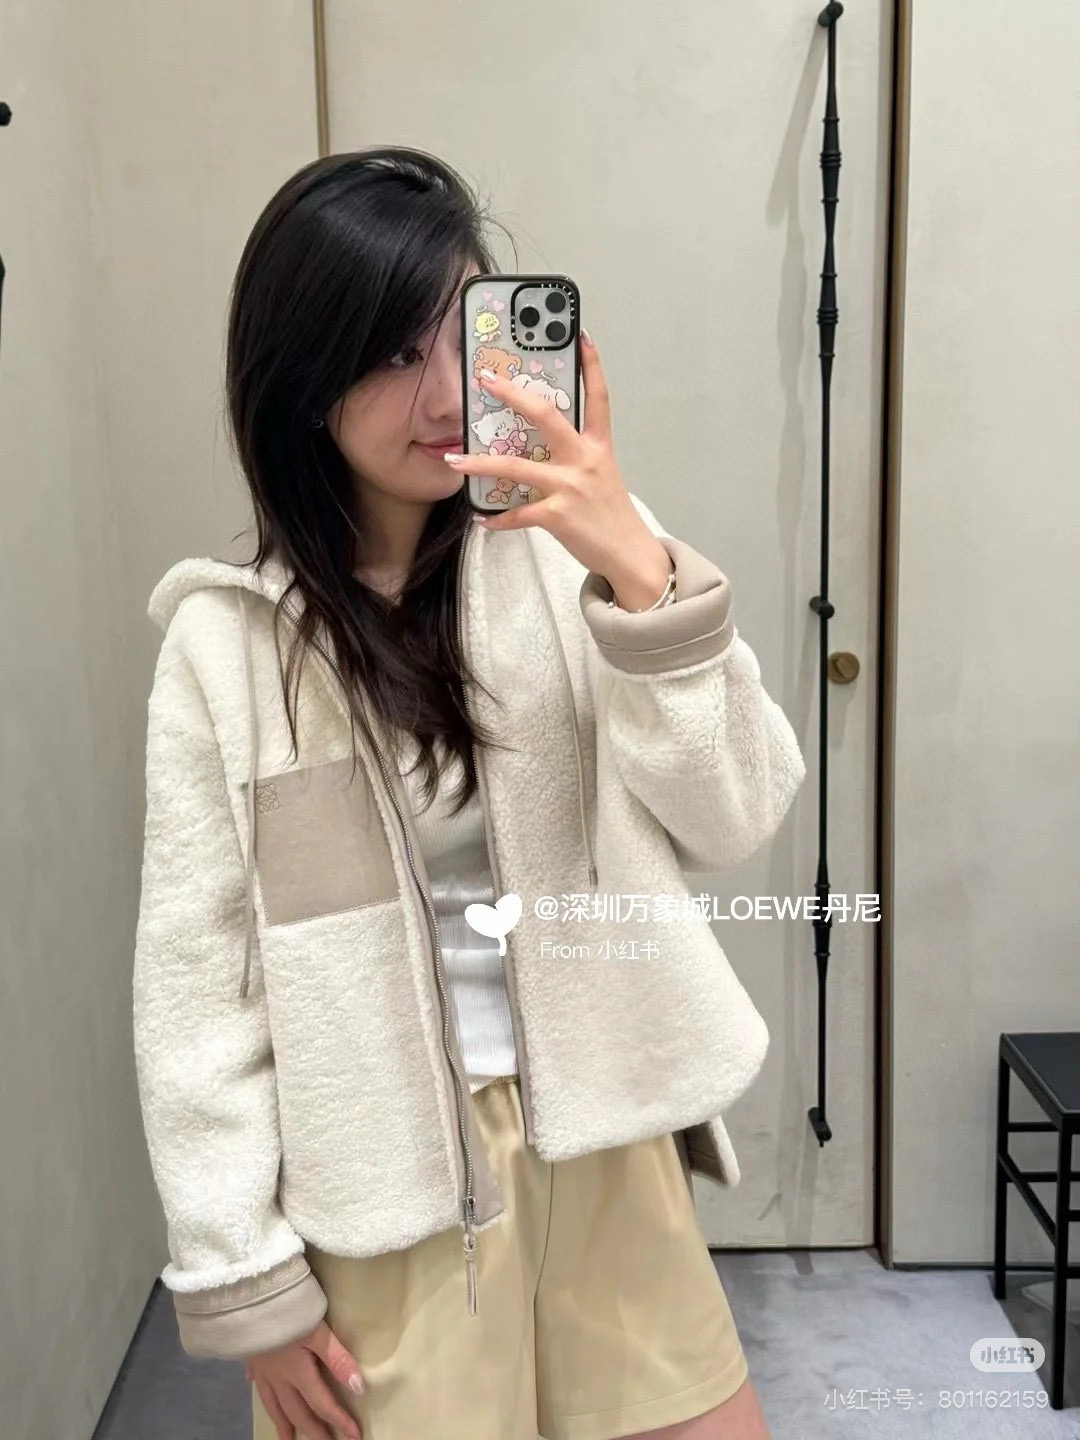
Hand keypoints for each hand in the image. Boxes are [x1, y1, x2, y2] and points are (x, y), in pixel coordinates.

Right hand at [245, 1319, 364, 1439]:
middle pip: (297, 1411)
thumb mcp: (318, 1332)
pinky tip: (263, 1394)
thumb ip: (338, 1359)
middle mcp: (279, 1378)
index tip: (354, 1436)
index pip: (322, 1403)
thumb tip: (358, 1388)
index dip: (339, 1420)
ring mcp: (263, 1370)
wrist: (249, 1298)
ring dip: (283, 1423)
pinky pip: (257, 1385)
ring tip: (287, 1439)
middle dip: (313, 1431)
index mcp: (297, 1373)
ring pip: (274, 1404)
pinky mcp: (251, 1357)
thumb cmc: (287, 1312)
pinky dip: (264, 1395)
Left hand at [445, 332, 672, 610]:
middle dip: (513, 395)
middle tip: (486, 380)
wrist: (630, 556)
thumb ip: (576, 458)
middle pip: (546, 416)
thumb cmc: (611, 517)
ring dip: (480, 462)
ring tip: (454, 459)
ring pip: (515, 467)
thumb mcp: (602, 478)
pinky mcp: (558, 515)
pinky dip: (497, 518)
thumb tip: (540, 449)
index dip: (591, 364)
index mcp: (598, 447)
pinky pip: (517, 514)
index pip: (598, 397)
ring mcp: (570, 487)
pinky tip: (482, 519)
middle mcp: (584, 460)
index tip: (580, 334)